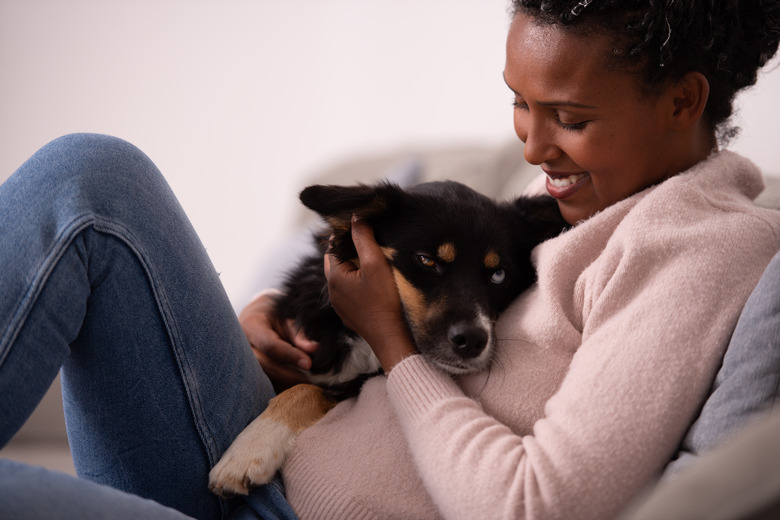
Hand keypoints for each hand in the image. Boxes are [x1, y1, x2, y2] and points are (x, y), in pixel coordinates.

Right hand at [239, 289, 318, 390]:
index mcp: (251, 325)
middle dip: (288, 376)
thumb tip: (314, 349)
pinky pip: (260, 386)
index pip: (269, 344)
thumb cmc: (275, 316)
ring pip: (260, 380)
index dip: (290, 355)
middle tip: (311, 382)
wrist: (257, 318)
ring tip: (307, 388)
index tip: (309, 364)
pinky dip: (279, 389)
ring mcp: (240, 362)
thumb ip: (299, 334)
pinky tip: (295, 392)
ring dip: (284, 386)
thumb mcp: (287, 318)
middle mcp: (241, 346)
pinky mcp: (245, 375)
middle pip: (263, 366)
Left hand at [324, 216, 416, 371]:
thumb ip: (363, 237)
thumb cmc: (384, 300)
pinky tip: (373, 283)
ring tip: (371, 260)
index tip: (361, 228)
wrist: (391, 337)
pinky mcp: (350, 315)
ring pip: (343, 277)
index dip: (346, 235)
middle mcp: (332, 291)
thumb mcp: (375, 263)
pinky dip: (357, 283)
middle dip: (348, 250)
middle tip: (367, 242)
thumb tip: (355, 216)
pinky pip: (350, 292)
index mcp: (334, 276)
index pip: (333, 246)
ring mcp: (340, 305)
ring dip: (353, 267)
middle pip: (336, 261)